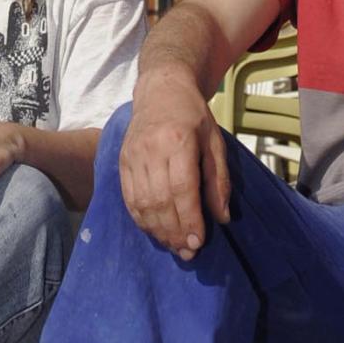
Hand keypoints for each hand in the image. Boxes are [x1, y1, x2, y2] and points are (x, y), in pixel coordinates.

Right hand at [119, 72, 231, 257]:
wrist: (160, 89)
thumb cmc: (193, 116)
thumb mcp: (215, 142)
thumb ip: (218, 180)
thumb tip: (221, 217)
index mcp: (178, 140)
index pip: (181, 189)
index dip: (189, 220)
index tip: (198, 242)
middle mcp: (151, 149)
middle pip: (160, 200)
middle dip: (174, 232)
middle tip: (188, 252)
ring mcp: (133, 155)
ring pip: (142, 203)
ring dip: (158, 230)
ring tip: (174, 246)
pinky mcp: (122, 161)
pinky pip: (129, 198)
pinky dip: (141, 219)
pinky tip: (155, 231)